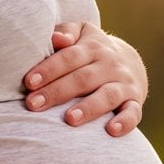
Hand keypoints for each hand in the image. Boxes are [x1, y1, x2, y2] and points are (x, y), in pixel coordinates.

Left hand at [24, 22, 147, 136]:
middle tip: (33, 105)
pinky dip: (124, 122)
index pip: (69, 57)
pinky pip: (133, 113)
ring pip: (107, 96)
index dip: (49, 69)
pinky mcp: (135, 102)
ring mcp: (124, 84)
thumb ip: (66, 32)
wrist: (130, 62)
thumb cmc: (90, 51)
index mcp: (93, 47)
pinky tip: (111, 131)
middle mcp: (110, 65)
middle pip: (83, 79)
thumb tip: (56, 38)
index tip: (29, 82)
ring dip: (88, 108)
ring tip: (69, 120)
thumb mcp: (81, 34)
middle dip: (57, 92)